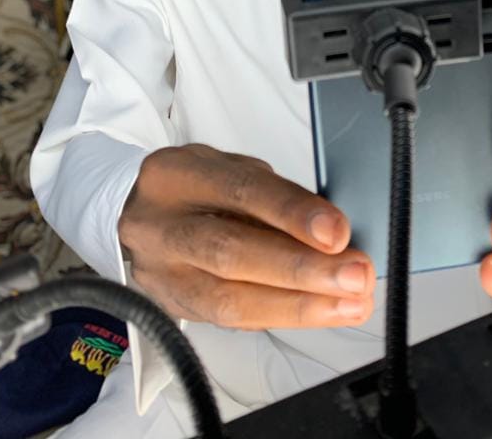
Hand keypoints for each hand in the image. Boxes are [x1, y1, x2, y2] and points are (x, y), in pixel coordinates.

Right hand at [118, 143, 374, 328]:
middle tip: (354, 276)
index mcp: (179, 174)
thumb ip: (274, 196)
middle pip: (231, 253)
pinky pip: (230, 322)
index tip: (337, 232)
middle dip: (301, 270)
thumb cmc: (197, 188)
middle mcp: (162, 225)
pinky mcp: (171, 308)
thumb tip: (332, 231)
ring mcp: (161, 273)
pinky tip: (319, 314)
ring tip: (348, 304)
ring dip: (299, 306)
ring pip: (229, 300)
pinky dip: (281, 317)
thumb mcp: (230, 169)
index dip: (291, 213)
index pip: (241, 191)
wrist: (136, 216)